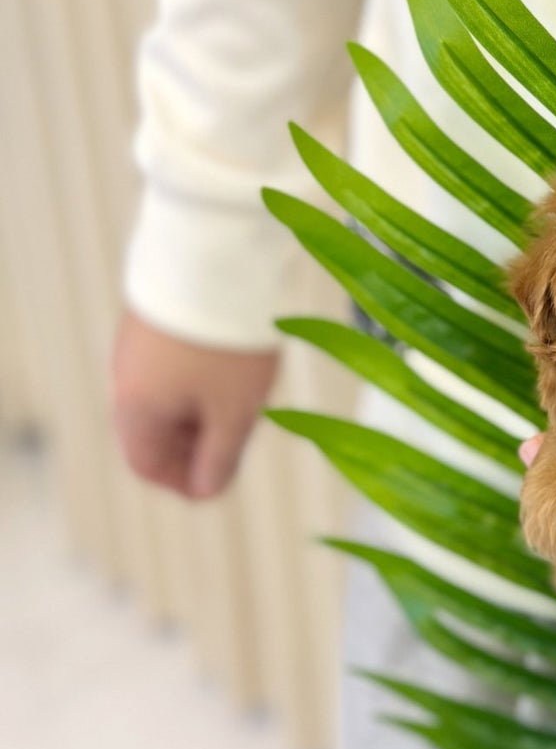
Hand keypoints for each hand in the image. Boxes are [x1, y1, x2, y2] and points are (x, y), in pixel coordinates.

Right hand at [111, 309, 278, 499]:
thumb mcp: (234, 411)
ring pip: (160, 397)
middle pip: (150, 432)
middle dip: (190, 447)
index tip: (217, 482)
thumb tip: (204, 490)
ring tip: (239, 405)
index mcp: (136, 409)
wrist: (212, 258)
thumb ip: (219, 458)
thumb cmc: (225, 343)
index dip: (181, 481)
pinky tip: (230, 370)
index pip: (146, 464)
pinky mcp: (151, 320)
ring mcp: (135, 346)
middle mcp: (124, 379)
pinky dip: (193, 380)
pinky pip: (166, 365)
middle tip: (234, 445)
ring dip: (195, 413)